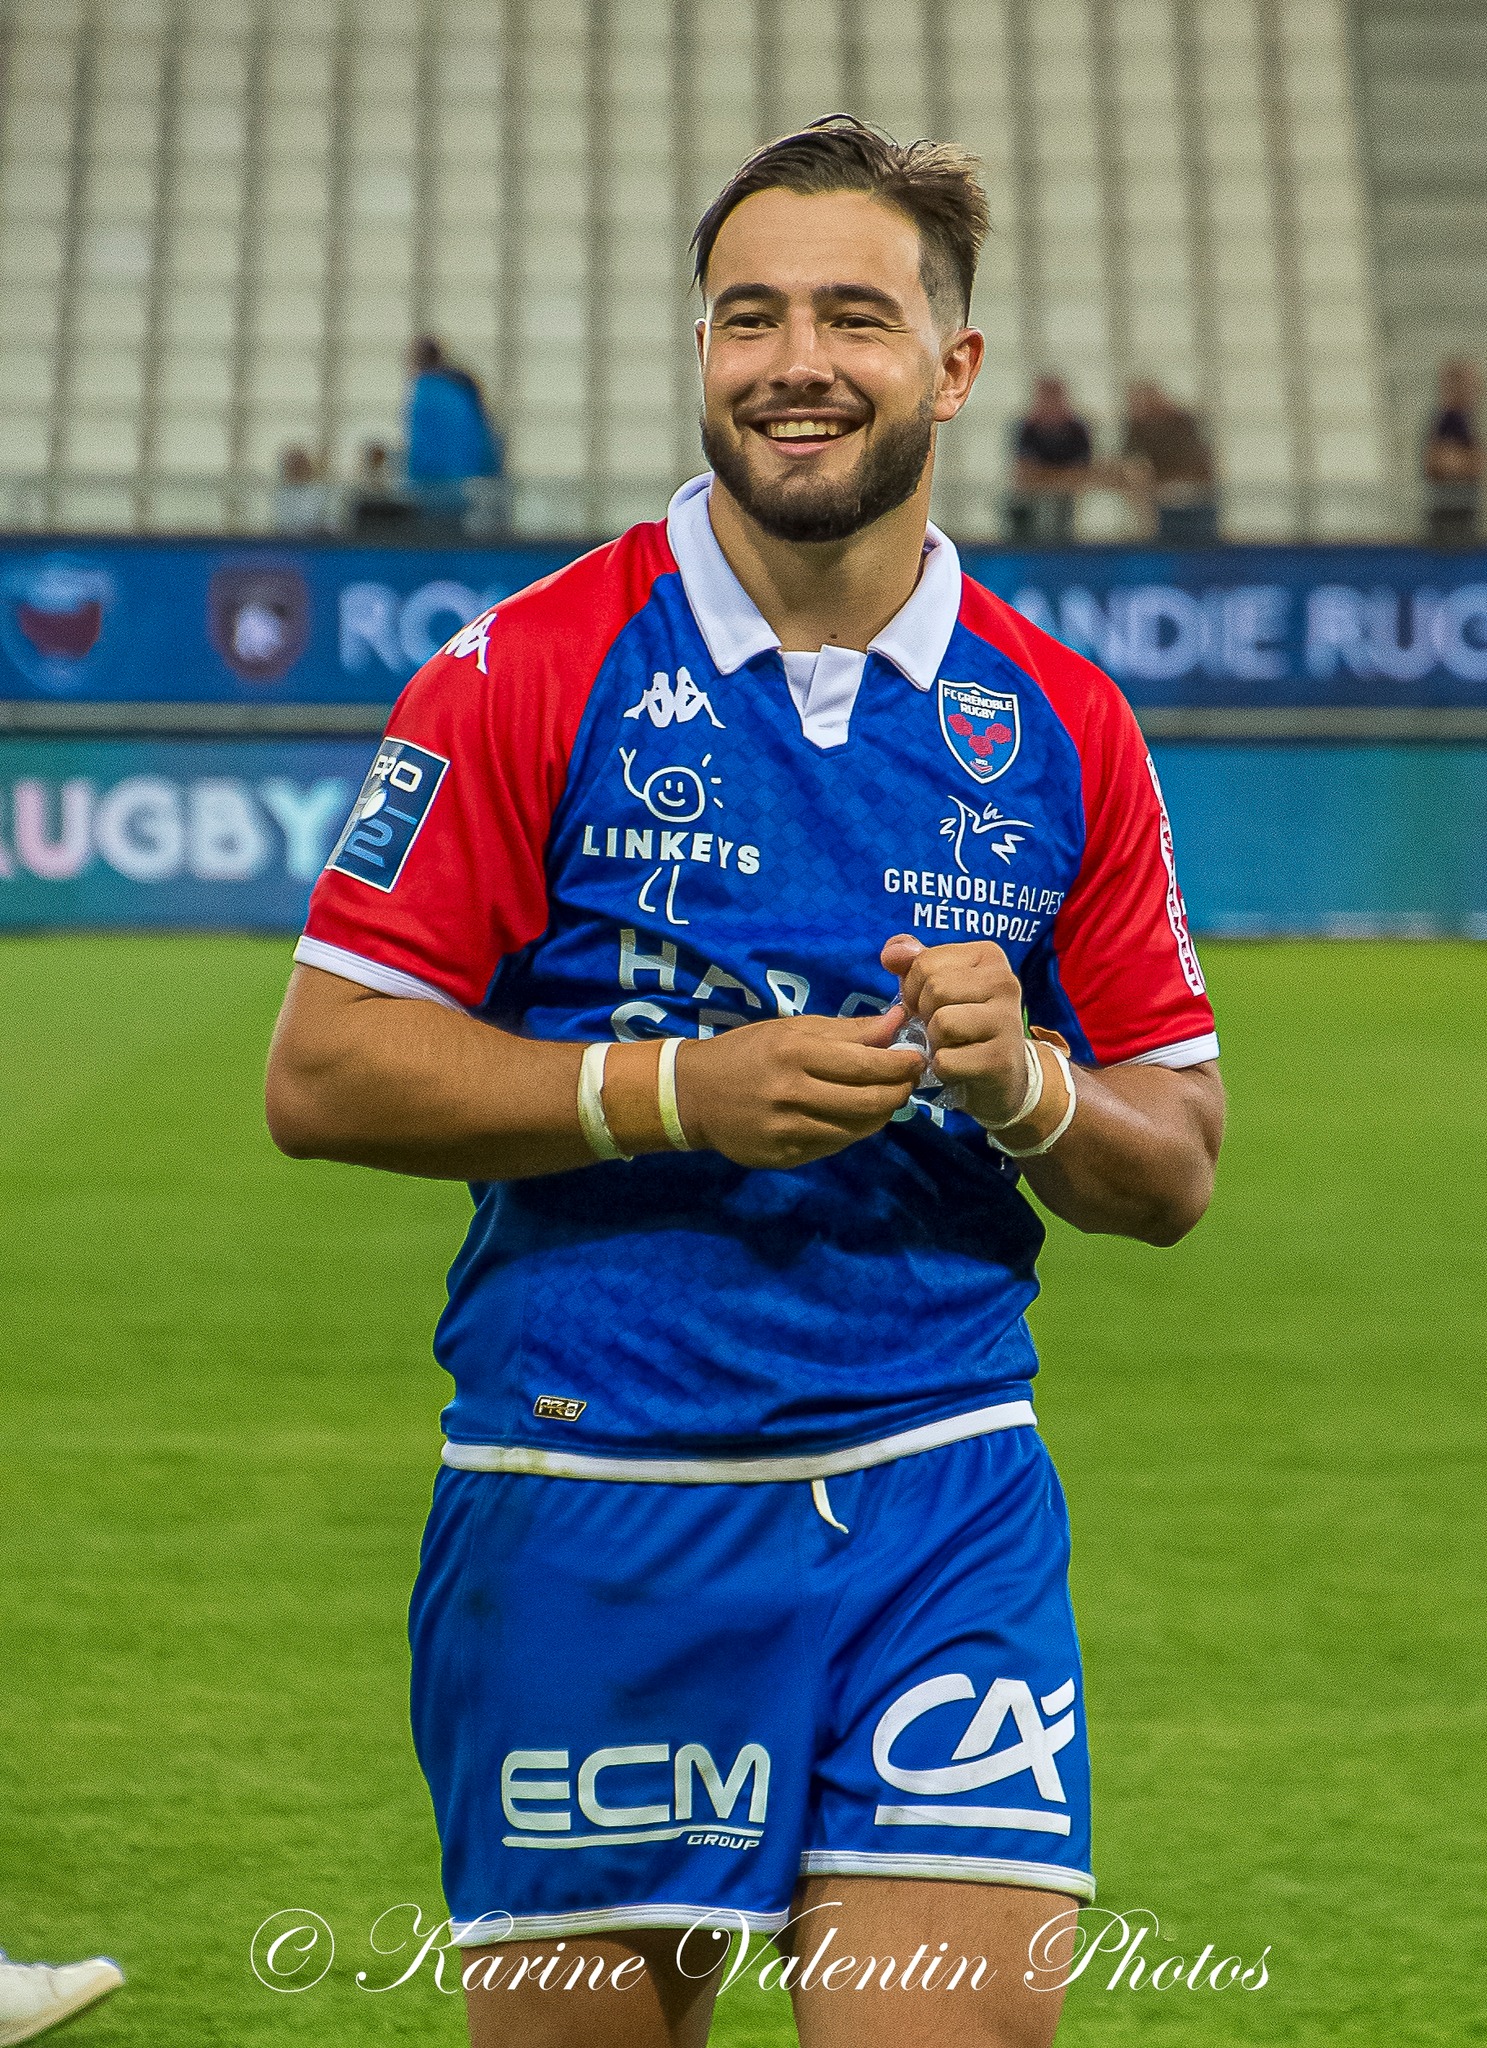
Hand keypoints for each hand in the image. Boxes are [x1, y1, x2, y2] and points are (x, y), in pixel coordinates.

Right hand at [673, 1012, 923, 1167]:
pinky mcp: (784, 1157)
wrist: (693, 1094)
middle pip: (868, 1102)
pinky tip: (854, 1117)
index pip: (865, 1065)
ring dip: (880, 1114)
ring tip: (886, 1098)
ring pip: (856, 1130)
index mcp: (794, 1054)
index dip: (900, 1065)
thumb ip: (846, 1030)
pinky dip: (853, 1131)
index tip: (918, 1058)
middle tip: (909, 1081)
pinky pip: (833, 1146)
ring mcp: (787, 1131)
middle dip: (899, 1091)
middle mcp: (792, 1094)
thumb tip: (897, 1021)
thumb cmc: (747, 1052)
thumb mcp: (791, 1030)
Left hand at [880, 933, 1029, 1128]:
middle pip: (935, 989)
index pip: (925, 962)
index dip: (914, 988)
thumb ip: (913, 963)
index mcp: (988, 956)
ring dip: (934, 1041)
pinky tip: (959, 1066)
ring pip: (942, 1023)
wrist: (1001, 1074)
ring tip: (951, 1044)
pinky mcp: (1000, 1060)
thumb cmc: (964, 1022)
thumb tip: (890, 953)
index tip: (932, 1004)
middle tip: (942, 1027)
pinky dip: (942, 1068)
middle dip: (925, 1014)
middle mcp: (1005, 982)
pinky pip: (946, 1060)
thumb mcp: (940, 985)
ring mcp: (1007, 1021)